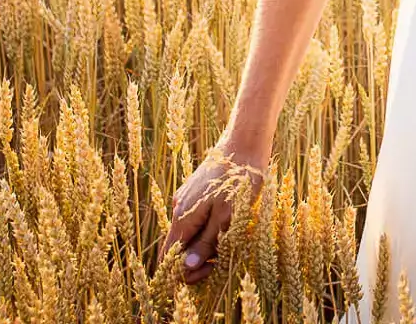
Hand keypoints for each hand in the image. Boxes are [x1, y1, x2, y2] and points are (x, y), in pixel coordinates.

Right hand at [163, 142, 269, 284]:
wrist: (245, 143)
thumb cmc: (239, 181)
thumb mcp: (226, 217)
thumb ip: (205, 243)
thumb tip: (186, 268)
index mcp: (183, 217)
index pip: (170, 258)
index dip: (186, 272)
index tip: (209, 272)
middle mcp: (179, 208)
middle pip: (180, 247)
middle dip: (200, 258)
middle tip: (225, 256)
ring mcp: (186, 199)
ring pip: (190, 233)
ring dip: (207, 243)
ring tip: (231, 235)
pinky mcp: (196, 192)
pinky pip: (196, 218)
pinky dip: (209, 227)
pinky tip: (227, 221)